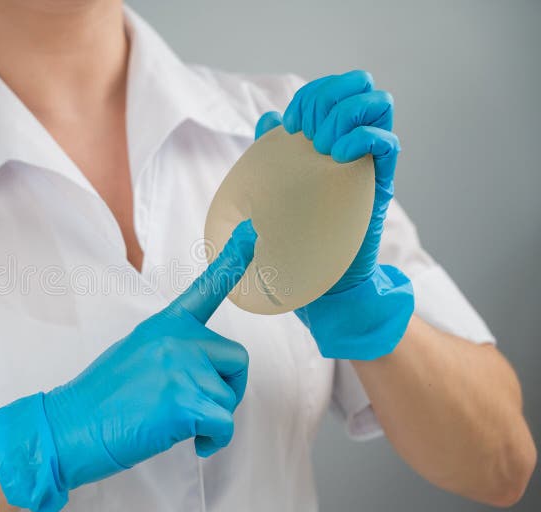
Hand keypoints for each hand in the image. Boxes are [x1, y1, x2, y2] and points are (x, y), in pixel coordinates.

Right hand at [0, 220, 256, 511]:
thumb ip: (170, 352)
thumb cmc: (99, 400)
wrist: (68, 427)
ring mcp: (180, 367)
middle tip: (197, 408)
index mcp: (163, 326)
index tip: (251, 232)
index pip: (205, 290)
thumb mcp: (135, 356)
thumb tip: (199, 369)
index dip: (232, 261)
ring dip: (212, 420)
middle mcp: (175, 339)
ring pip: (229, 398)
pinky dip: (214, 441)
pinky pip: (224, 424)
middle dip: (227, 389)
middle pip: (237, 360)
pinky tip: (193, 443)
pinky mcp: (183, 400)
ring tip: (176, 425)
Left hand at [256, 71, 413, 359]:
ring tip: (324, 146)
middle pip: (361, 85)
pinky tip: (337, 156)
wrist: (321, 281)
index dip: (312, 94)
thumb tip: (268, 120)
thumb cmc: (297, 235)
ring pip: (380, 104)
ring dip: (347, 113)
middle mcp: (354, 143)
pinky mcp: (381, 184)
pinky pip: (388, 143)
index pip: (333, 90)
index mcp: (330, 138)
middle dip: (329, 95)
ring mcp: (370, 161)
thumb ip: (273, 151)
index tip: (291, 124)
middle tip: (307, 131)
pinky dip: (362, 138)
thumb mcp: (277, 188)